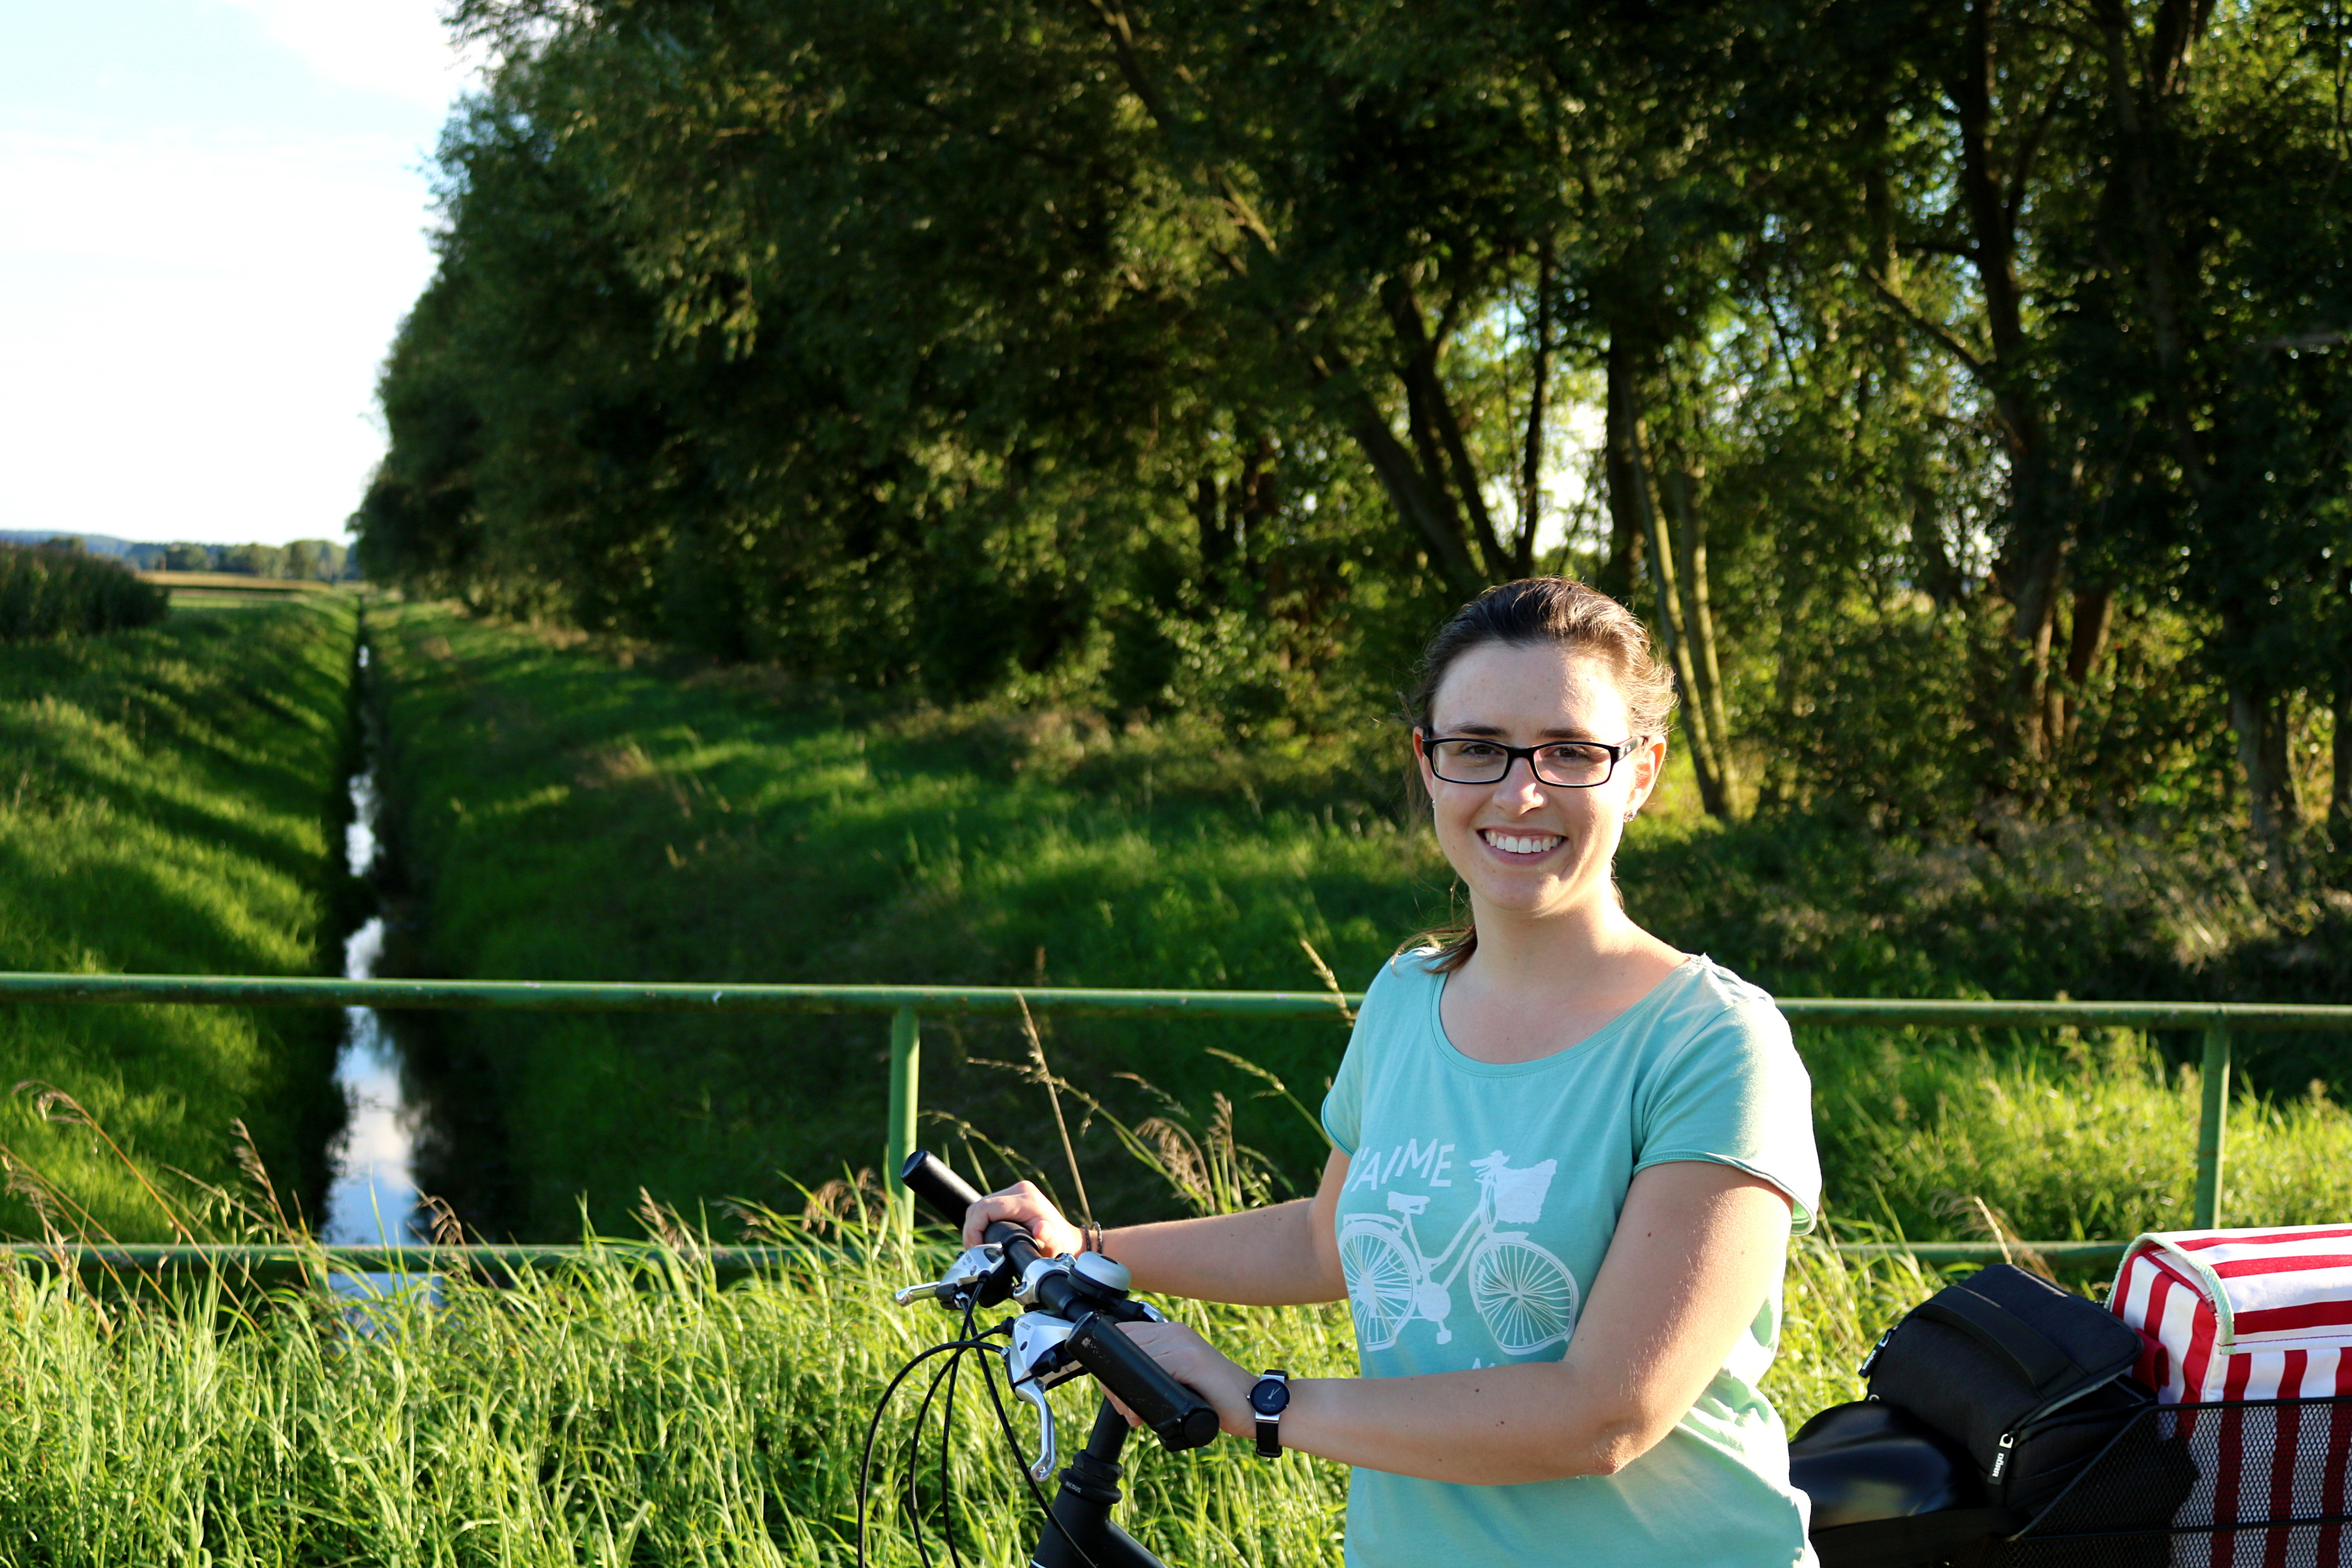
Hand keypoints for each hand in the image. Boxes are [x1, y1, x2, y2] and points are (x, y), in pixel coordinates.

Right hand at [961, 1179, 1083, 1255]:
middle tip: (975, 1251)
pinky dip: (981, 1223)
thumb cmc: (1061, 1246)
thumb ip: (1050, 1241)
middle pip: (979, 1206)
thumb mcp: (1056, 1248)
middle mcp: (1020, 1191)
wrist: (1068, 1240)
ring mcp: (1015, 1192)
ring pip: (980, 1207)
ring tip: (979, 1247)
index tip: (976, 1248)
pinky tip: (984, 1238)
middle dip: (972, 1230)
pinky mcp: (1011, 1197)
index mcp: (1027, 1200)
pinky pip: (986, 1208)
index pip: (986, 1208)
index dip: (974, 1229)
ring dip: (975, 1227)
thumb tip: (1041, 1228)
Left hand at [1114, 1320, 1257, 1439]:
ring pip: (1133, 1358)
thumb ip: (1158, 1376)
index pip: (1124, 1336)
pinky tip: (1142, 1412)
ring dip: (1123, 1392)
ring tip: (1133, 1415)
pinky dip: (1140, 1394)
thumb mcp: (1181, 1381)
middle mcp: (1175, 1332)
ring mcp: (1184, 1343)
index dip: (1111, 1366)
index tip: (1116, 1394)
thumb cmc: (1216, 1400)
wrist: (1255, 1407)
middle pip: (1124, 1346)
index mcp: (1171, 1333)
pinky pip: (1153, 1368)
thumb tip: (1122, 1393)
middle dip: (1113, 1382)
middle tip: (1124, 1410)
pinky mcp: (1191, 1359)